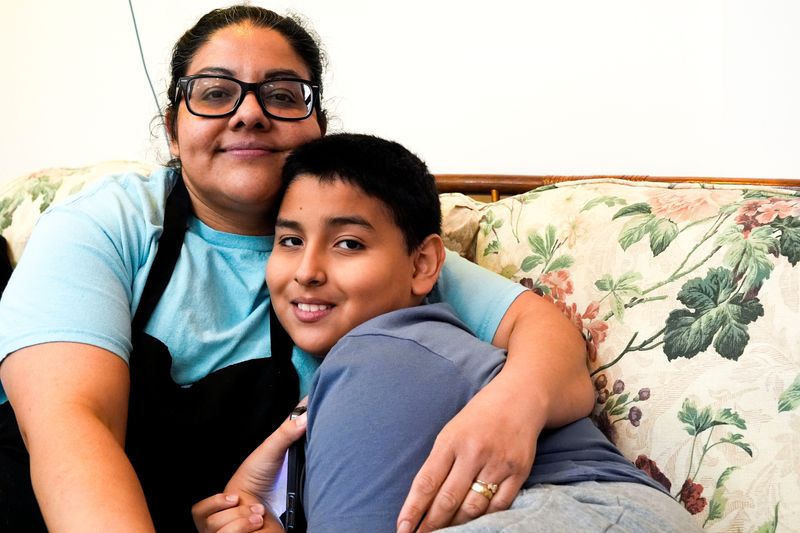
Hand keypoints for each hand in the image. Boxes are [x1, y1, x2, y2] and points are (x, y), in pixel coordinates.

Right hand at [193, 402, 307, 532]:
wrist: (282, 512)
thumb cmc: (270, 484)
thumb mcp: (273, 454)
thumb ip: (285, 432)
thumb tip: (303, 414)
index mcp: (218, 505)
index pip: (198, 510)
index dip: (213, 503)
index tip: (234, 497)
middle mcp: (218, 523)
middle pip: (208, 522)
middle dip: (233, 514)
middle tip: (253, 506)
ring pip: (219, 530)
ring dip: (243, 521)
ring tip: (259, 515)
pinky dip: (244, 531)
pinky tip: (258, 526)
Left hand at [396, 375, 538, 531]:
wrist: (519, 398)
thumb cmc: (479, 418)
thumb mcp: (451, 432)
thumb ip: (440, 463)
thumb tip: (424, 501)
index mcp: (450, 440)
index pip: (427, 482)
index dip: (413, 509)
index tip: (403, 528)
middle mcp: (474, 452)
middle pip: (448, 500)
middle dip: (432, 524)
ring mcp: (497, 463)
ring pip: (473, 508)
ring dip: (457, 525)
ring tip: (446, 532)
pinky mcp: (518, 472)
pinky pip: (499, 506)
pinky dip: (485, 518)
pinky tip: (474, 523)